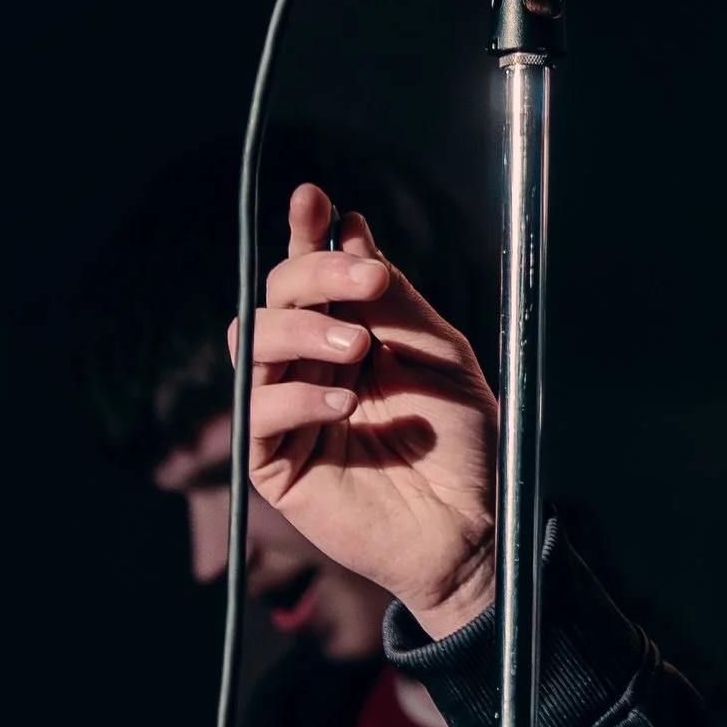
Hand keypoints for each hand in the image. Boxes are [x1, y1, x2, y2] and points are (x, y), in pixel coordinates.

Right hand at [233, 185, 498, 636]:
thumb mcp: (440, 354)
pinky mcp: (276, 463)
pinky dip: (296, 395)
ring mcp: (288, 411)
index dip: (306, 232)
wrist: (474, 528)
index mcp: (351, 334)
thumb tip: (354, 230)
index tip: (314, 198)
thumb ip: (395, 300)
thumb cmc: (465, 447)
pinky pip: (258, 411)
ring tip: (358, 346)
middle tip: (368, 280)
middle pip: (276, 296)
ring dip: (302, 328)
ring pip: (253, 341)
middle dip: (315, 273)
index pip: (312, 274)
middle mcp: (311, 365)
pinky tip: (342, 404)